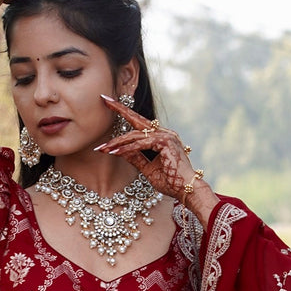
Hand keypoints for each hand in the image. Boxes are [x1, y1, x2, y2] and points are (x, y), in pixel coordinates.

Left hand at [96, 95, 215, 218]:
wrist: (187, 190)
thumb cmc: (170, 182)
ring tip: (103, 148)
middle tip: (104, 99)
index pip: (139, 123)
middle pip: (137, 119)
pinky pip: (142, 144)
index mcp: (161, 138)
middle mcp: (164, 133)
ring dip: (118, 142)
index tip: (109, 103)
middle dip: (119, 109)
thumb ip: (136, 158)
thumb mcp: (148, 169)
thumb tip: (119, 151)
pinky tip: (116, 152)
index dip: (124, 113)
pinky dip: (128, 148)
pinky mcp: (165, 142)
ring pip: (136, 134)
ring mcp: (166, 136)